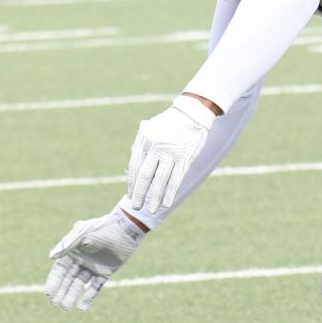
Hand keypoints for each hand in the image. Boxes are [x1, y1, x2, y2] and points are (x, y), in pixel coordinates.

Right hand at [45, 206, 146, 310]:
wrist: (125, 228)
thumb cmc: (102, 227)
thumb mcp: (82, 233)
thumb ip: (67, 244)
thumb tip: (50, 257)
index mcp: (73, 250)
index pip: (60, 269)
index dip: (54, 281)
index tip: (49, 293)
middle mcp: (81, 260)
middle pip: (68, 279)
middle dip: (62, 291)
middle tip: (56, 304)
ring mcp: (93, 267)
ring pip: (80, 284)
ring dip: (73, 295)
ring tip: (66, 307)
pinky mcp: (105, 272)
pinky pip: (95, 287)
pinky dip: (89, 296)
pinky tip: (81, 307)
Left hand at [127, 94, 215, 213]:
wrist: (191, 112)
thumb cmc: (168, 123)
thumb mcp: (149, 128)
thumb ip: (140, 146)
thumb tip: (132, 170)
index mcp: (144, 139)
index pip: (135, 166)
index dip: (132, 183)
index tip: (130, 195)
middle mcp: (156, 146)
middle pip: (145, 175)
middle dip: (140, 193)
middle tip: (135, 207)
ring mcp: (171, 152)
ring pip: (160, 180)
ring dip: (155, 198)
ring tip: (151, 210)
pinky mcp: (185, 157)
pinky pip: (176, 179)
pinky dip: (170, 193)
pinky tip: (166, 203)